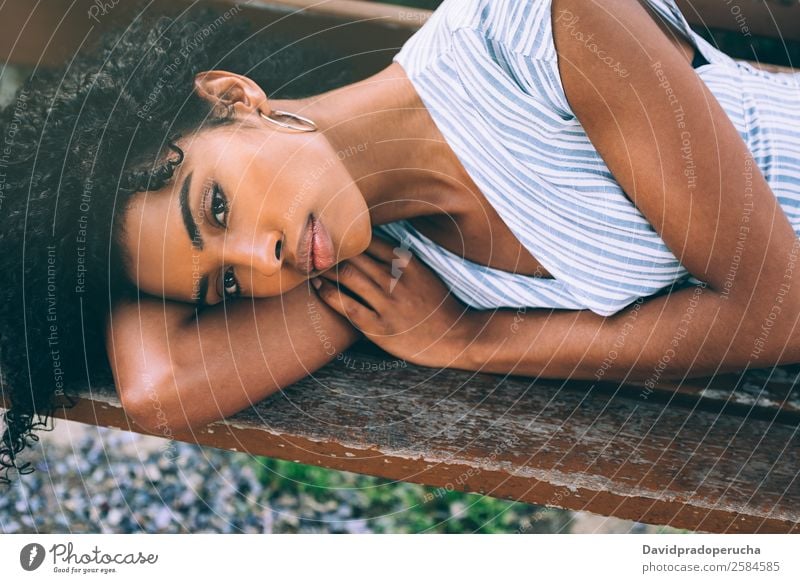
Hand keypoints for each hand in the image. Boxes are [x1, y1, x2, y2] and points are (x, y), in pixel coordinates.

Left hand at [312, 234, 477, 368]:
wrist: (457, 337)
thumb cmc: (438, 305)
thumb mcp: (424, 274)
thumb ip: (400, 260)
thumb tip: (374, 244)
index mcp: (407, 263)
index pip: (368, 241)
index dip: (346, 238)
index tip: (331, 236)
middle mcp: (396, 280)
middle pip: (354, 256)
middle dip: (331, 252)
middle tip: (312, 250)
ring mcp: (388, 304)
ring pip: (347, 277)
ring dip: (326, 270)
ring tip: (311, 267)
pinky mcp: (380, 328)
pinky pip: (347, 306)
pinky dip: (329, 294)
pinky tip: (319, 288)